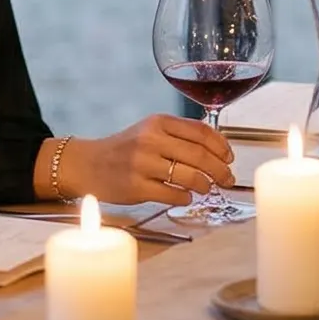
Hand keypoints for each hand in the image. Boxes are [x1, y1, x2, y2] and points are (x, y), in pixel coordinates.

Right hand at [54, 115, 236, 205]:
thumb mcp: (150, 131)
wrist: (88, 164)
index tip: (229, 158)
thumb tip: (217, 150)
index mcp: (158, 122)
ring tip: (207, 188)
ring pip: (189, 176)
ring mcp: (143, 164)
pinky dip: (186, 197)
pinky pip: (173, 195)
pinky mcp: (136, 188)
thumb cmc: (125, 148)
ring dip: (205, 185)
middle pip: (199, 155)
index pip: (201, 131)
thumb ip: (179, 135)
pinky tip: (186, 196)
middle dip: (220, 170)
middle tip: (228, 179)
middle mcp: (151, 140)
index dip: (221, 146)